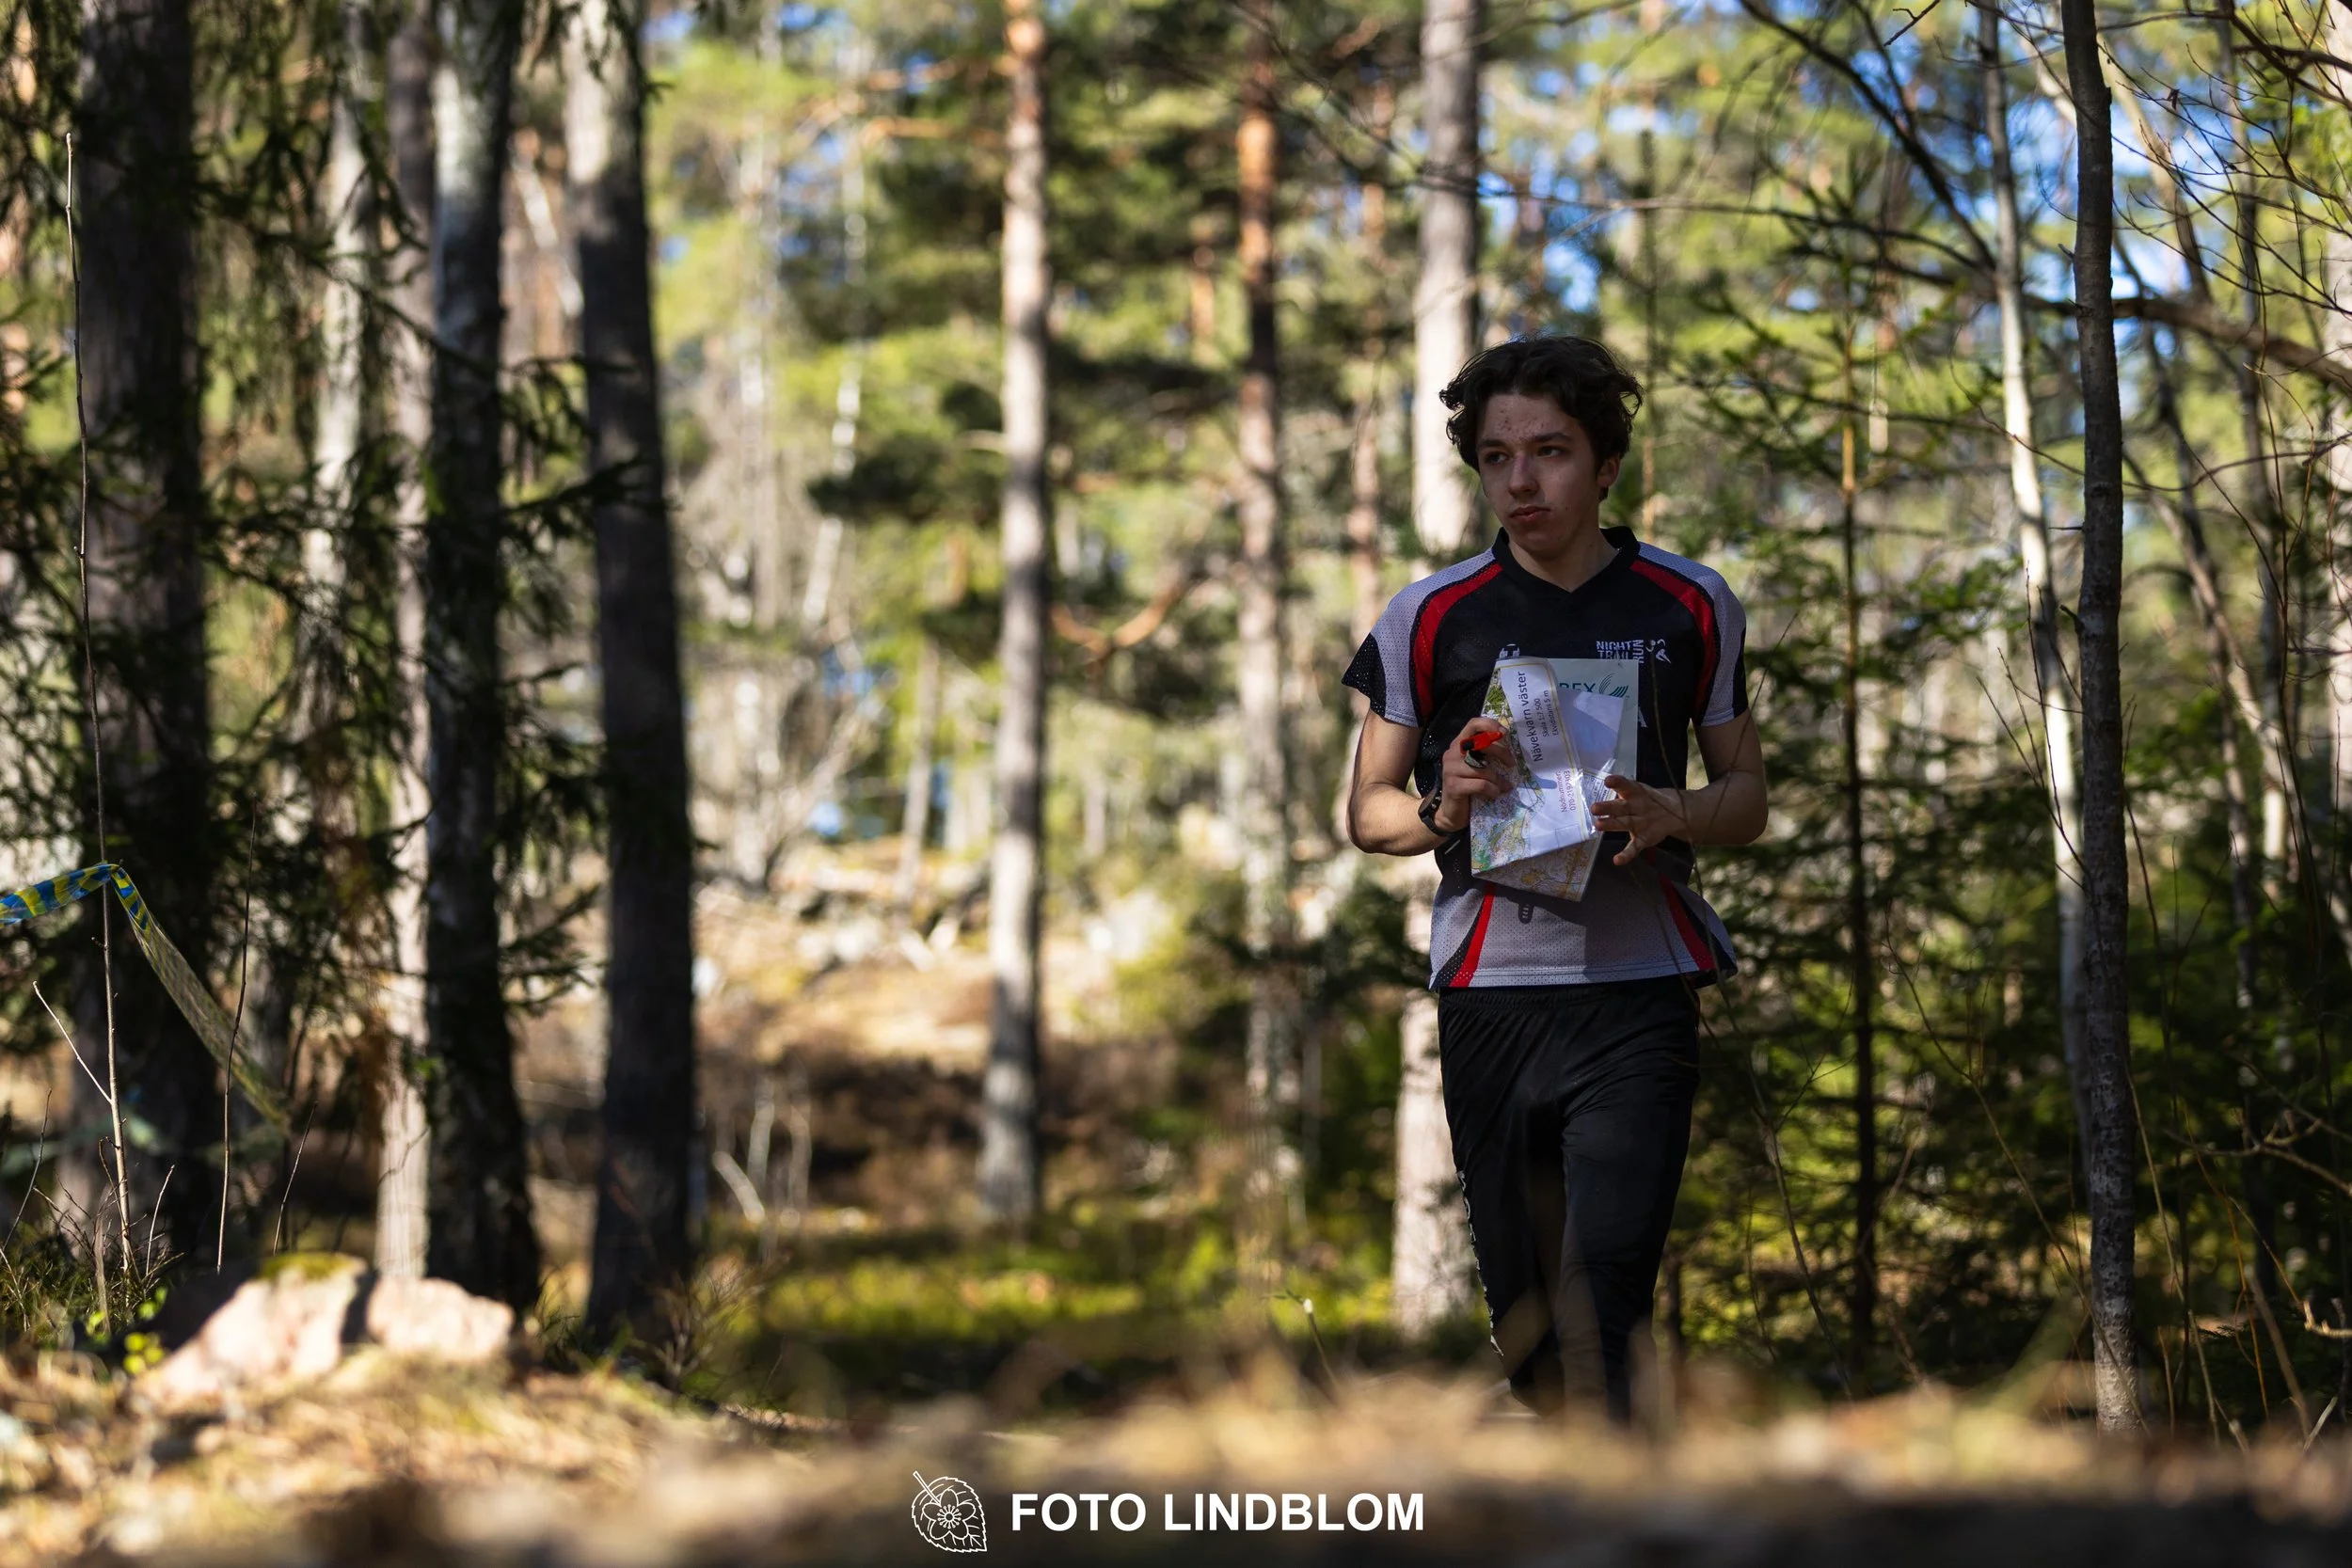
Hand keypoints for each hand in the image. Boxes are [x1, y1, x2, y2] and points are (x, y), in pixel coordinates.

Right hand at [1433, 716, 1509, 833]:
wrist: (1451, 812)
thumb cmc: (1468, 786)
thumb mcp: (1476, 766)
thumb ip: (1485, 754)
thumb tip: (1510, 748)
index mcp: (1458, 744)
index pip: (1473, 724)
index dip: (1490, 725)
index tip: (1505, 733)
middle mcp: (1452, 753)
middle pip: (1481, 743)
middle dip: (1501, 752)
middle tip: (1511, 764)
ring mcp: (1450, 770)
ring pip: (1483, 769)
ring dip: (1498, 779)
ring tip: (1505, 786)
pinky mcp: (1453, 786)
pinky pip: (1481, 784)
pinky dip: (1492, 790)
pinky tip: (1495, 795)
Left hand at [1593, 775, 1686, 864]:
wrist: (1674, 812)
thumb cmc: (1647, 800)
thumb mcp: (1638, 791)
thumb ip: (1622, 789)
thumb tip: (1601, 784)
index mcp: (1635, 793)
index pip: (1626, 785)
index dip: (1617, 783)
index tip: (1607, 781)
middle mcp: (1638, 807)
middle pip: (1622, 807)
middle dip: (1608, 807)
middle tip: (1594, 808)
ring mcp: (1642, 823)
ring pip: (1625, 824)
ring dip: (1612, 825)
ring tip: (1598, 825)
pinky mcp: (1645, 838)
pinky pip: (1635, 847)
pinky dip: (1627, 854)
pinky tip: (1617, 860)